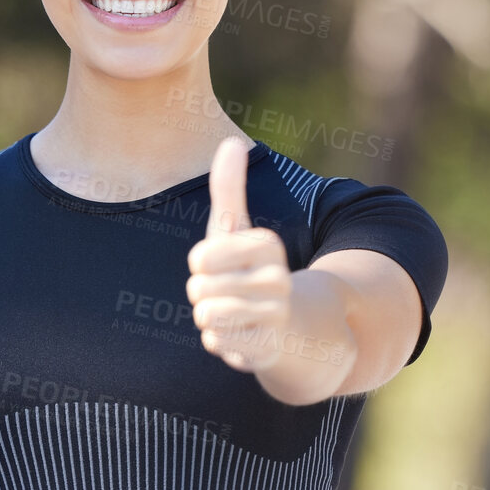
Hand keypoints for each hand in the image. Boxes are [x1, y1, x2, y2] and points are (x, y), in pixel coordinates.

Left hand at [186, 136, 290, 372]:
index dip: (201, 263)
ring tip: (230, 312)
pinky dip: (218, 339)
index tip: (217, 264)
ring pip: (207, 316)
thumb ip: (230, 188)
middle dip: (203, 293)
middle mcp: (277, 279)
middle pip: (199, 288)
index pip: (201, 256)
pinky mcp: (268, 347)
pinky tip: (237, 334)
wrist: (289, 328)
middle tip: (226, 292)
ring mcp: (274, 315)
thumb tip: (232, 141)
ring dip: (209, 317)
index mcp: (267, 245)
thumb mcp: (237, 229)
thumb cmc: (250, 271)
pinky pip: (216, 342)